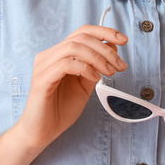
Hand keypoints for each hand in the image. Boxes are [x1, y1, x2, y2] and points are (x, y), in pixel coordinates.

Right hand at [13, 25, 127, 150]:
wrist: (41, 132)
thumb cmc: (60, 110)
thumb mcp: (84, 86)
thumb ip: (95, 67)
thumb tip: (112, 48)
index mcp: (58, 54)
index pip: (82, 32)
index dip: (104, 32)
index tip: (123, 40)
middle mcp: (48, 55)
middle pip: (80, 37)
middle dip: (105, 48)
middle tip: (120, 65)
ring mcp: (43, 65)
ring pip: (74, 47)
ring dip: (98, 58)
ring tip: (110, 72)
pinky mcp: (42, 78)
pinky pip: (66, 64)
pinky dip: (85, 68)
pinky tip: (95, 78)